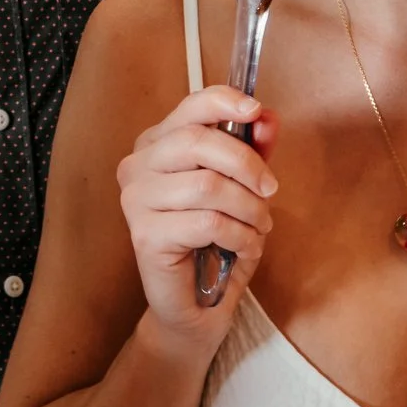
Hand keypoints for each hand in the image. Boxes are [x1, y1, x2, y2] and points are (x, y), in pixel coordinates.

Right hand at [116, 86, 277, 347]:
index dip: (224, 101)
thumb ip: (252, 151)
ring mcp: (135, 200)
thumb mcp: (241, 189)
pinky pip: (208, 223)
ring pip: (207, 185)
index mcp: (156, 145)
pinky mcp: (144, 235)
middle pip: (198, 142)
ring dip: (249, 208)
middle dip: (247, 165)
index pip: (188, 108)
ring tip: (259, 226)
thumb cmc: (215, 241)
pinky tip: (245, 247)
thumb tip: (268, 119)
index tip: (256, 112)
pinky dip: (240, 235)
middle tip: (270, 191)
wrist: (195, 304)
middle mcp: (137, 166)